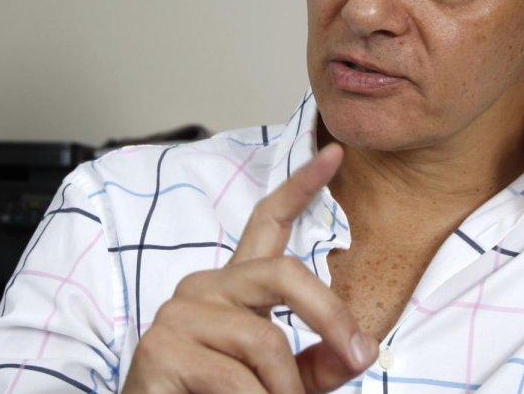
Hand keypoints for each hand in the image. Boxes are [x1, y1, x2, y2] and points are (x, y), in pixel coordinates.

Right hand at [122, 143, 376, 392]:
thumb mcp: (284, 381)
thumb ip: (321, 363)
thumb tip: (361, 351)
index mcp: (235, 287)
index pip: (268, 222)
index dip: (302, 185)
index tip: (335, 153)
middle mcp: (204, 287)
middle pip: (284, 273)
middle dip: (330, 316)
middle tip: (359, 357)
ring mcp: (179, 313)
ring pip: (266, 339)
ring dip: (284, 388)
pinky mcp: (162, 347)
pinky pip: (237, 377)